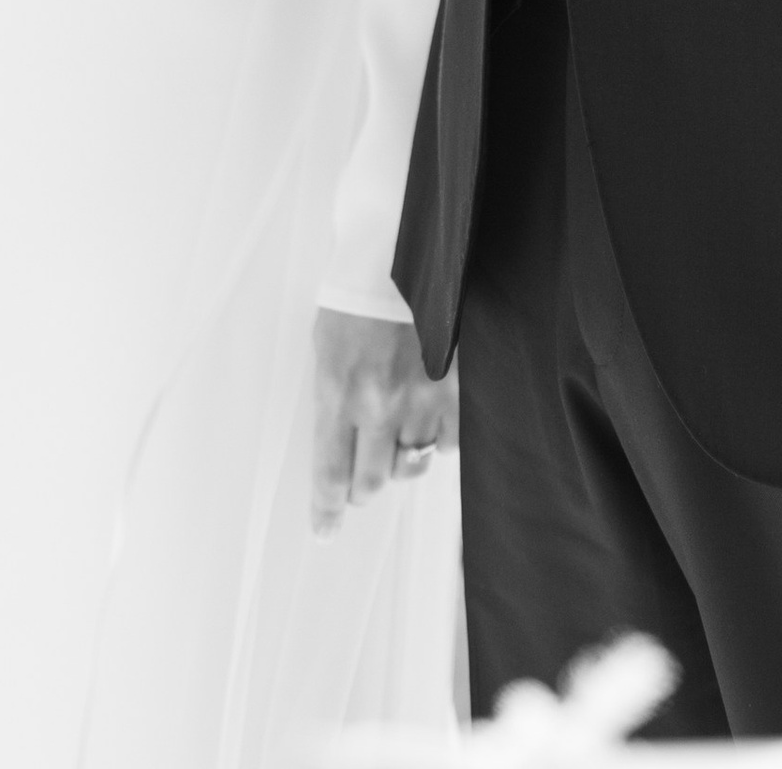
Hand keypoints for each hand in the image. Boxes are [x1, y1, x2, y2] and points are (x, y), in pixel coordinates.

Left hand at [310, 306, 454, 529]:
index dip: (327, 511)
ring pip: (412, 466)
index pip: (331, 474)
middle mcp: (381, 405)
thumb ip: (333, 401)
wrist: (405, 252)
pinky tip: (428, 421)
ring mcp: (422, 399)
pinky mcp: (456, 388)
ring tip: (398, 439)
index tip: (325, 530)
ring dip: (402, 461)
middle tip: (363, 477)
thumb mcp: (326, 348)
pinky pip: (448, 444)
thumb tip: (341, 448)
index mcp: (339, 392)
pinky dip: (437, 441)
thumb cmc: (357, 296)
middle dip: (363, 486)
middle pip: (372, 483)